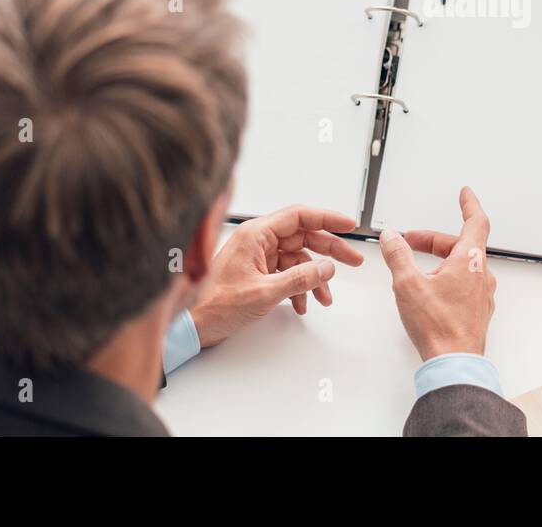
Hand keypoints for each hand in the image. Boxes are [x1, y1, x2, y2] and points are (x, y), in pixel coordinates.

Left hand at [190, 206, 364, 348]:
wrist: (191, 325)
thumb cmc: (214, 304)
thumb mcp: (264, 293)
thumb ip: (300, 278)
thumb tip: (327, 267)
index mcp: (256, 234)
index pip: (300, 216)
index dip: (327, 218)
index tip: (348, 225)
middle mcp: (258, 241)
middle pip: (303, 237)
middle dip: (329, 250)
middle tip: (351, 260)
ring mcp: (258, 256)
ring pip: (298, 258)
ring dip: (314, 278)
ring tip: (325, 296)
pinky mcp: (257, 272)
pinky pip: (287, 273)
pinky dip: (299, 288)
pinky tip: (302, 304)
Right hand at [379, 187, 495, 361]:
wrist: (454, 363)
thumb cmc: (438, 327)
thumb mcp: (408, 284)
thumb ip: (398, 255)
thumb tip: (391, 237)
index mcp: (470, 261)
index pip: (476, 221)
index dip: (469, 204)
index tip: (465, 194)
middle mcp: (481, 275)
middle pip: (460, 245)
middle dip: (433, 240)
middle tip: (410, 241)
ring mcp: (481, 295)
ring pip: (461, 266)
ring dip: (439, 260)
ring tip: (414, 269)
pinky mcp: (477, 311)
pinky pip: (463, 284)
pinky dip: (446, 278)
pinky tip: (429, 291)